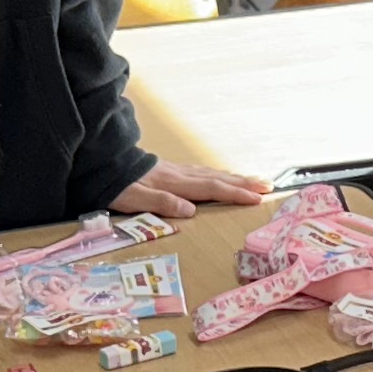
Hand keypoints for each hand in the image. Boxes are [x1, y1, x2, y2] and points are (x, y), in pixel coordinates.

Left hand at [111, 159, 270, 220]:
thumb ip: (161, 203)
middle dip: (244, 184)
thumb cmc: (117, 184)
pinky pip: (203, 172)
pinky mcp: (171, 170)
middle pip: (218, 179)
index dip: (235, 194)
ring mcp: (177, 171)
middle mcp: (180, 175)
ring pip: (213, 174)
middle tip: (268, 187)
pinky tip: (223, 177)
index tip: (256, 198)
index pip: (211, 189)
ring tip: (255, 181)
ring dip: (235, 178)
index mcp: (174, 184)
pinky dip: (219, 175)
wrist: (104, 161)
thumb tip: (190, 209)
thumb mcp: (134, 198)